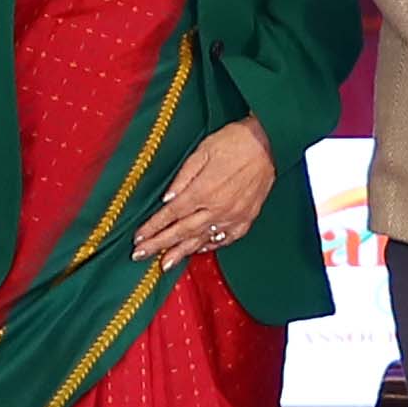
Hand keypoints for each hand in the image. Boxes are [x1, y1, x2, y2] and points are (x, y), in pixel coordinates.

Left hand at [129, 120, 279, 268]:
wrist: (269, 144)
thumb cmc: (234, 142)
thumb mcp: (202, 152)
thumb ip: (183, 177)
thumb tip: (167, 199)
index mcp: (203, 190)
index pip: (171, 214)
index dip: (153, 227)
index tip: (138, 238)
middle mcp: (217, 208)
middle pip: (182, 232)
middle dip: (159, 245)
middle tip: (140, 256)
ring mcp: (233, 216)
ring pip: (202, 240)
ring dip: (181, 253)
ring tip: (165, 264)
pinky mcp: (246, 219)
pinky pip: (224, 239)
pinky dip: (210, 246)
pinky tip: (198, 250)